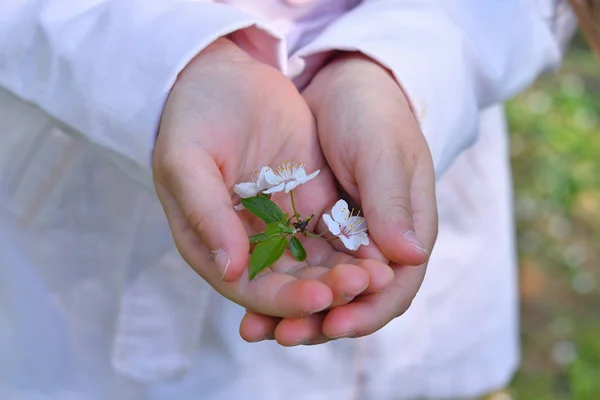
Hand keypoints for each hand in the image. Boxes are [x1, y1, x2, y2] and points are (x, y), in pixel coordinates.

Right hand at [153, 41, 393, 320]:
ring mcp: (284, 223)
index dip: (285, 299)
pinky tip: (383, 248)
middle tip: (364, 285)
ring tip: (381, 274)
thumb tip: (230, 269)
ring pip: (320, 261)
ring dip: (348, 272)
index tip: (320, 297)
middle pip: (292, 282)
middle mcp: (250, 244)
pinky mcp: (312, 200)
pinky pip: (338, 229)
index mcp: (212, 245)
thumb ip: (205, 212)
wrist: (224, 75)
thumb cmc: (192, 117)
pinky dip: (358, 242)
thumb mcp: (186, 160)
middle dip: (328, 290)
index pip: (251, 288)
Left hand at [239, 53, 437, 343]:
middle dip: (320, 320)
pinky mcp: (319, 227)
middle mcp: (380, 244)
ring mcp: (348, 238)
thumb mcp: (383, 151)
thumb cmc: (374, 112)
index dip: (365, 312)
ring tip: (256, 327)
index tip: (331, 323)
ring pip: (324, 288)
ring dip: (295, 310)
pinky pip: (301, 265)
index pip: (395, 289)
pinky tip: (250, 290)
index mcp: (409, 232)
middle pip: (356, 299)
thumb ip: (391, 202)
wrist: (346, 84)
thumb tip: (409, 257)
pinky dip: (281, 281)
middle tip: (282, 334)